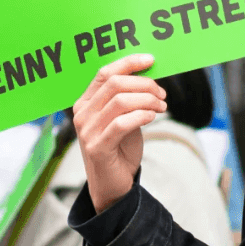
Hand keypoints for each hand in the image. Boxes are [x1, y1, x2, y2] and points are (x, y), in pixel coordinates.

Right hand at [73, 54, 164, 212]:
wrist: (112, 185)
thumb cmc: (119, 149)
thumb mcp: (122, 118)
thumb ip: (128, 98)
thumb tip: (149, 76)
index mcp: (85, 102)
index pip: (105, 73)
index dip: (128, 62)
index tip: (151, 60)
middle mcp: (82, 114)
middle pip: (115, 84)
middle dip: (144, 84)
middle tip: (162, 94)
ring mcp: (87, 131)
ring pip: (120, 101)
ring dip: (147, 100)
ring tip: (162, 106)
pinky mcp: (97, 147)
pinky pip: (122, 123)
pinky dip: (142, 116)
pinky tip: (153, 117)